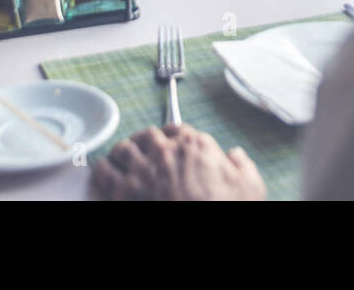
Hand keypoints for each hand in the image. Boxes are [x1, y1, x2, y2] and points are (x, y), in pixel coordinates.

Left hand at [91, 124, 266, 200]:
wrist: (205, 225)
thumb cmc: (227, 207)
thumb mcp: (250, 185)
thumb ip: (243, 165)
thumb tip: (235, 156)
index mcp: (195, 145)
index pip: (176, 128)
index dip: (172, 134)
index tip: (170, 138)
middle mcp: (166, 151)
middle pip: (147, 134)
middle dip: (145, 140)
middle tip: (143, 148)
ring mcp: (144, 170)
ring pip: (123, 148)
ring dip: (123, 152)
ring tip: (121, 157)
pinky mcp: (126, 191)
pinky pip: (105, 171)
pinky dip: (103, 169)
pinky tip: (104, 172)